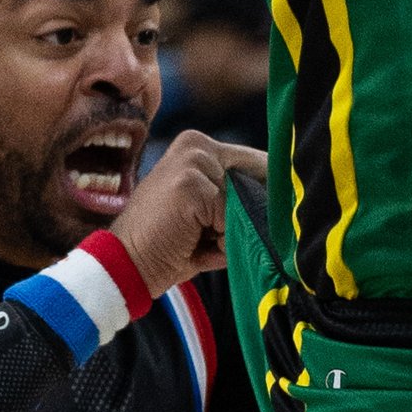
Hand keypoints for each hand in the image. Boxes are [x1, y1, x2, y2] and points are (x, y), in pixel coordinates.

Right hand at [111, 130, 271, 294]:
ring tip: (197, 242)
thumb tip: (285, 211)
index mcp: (200, 147)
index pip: (260, 165)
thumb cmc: (170, 246)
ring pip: (246, 203)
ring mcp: (192, 160)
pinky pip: (231, 218)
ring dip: (232, 233)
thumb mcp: (210, 217)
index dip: (272, 197)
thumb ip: (240, 204)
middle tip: (217, 238)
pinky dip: (220, 242)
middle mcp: (197, 145)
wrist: (126, 266)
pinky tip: (191, 245)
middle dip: (252, 217)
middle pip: (259, 181)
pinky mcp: (190, 183)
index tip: (277, 218)